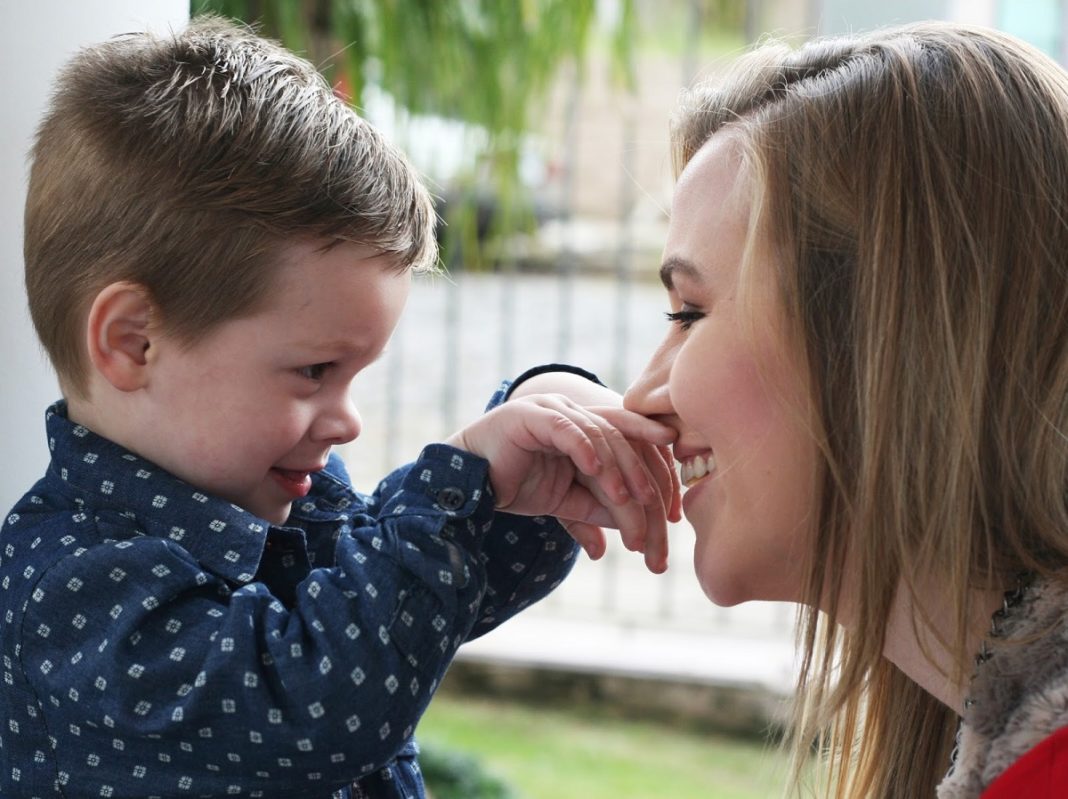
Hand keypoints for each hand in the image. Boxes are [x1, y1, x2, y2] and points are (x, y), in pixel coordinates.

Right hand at [445, 393, 677, 572]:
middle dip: (641, 480)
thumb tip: (638, 532)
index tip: (672, 513)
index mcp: (588, 430)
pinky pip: (565, 428)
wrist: (469, 481)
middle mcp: (576, 413)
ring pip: (599, 435)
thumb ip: (600, 509)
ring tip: (626, 499)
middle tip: (655, 513)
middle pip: (623, 442)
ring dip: (616, 470)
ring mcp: (555, 409)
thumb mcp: (568, 502)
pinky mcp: (532, 414)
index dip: (656, 473)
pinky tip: (596, 470)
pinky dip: (584, 447)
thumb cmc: (516, 485)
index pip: (633, 446)